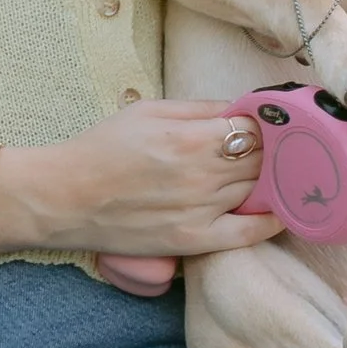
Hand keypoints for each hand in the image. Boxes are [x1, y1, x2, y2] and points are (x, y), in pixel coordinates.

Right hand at [3, 101, 272, 257]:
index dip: (270, 122)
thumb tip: (243, 107)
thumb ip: (200, 108)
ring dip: (275, 178)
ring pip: (260, 190)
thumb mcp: (148, 111)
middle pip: (264, 159)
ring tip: (281, 169)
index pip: (256, 127)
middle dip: (276, 148)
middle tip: (282, 143)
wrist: (64, 199)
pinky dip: (272, 221)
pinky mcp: (194, 240)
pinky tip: (283, 209)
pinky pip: (248, 233)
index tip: (274, 120)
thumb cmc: (101, 149)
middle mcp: (202, 175)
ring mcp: (201, 211)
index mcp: (191, 138)